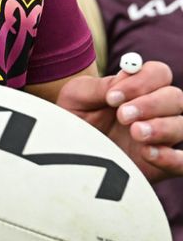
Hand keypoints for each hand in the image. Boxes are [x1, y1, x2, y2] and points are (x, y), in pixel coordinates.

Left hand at [56, 61, 182, 181]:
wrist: (68, 151)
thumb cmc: (74, 118)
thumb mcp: (77, 97)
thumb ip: (100, 86)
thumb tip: (126, 75)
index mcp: (138, 88)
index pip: (159, 74)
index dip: (141, 81)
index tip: (113, 96)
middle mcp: (155, 110)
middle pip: (176, 97)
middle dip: (151, 104)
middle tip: (122, 115)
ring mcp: (161, 138)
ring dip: (163, 127)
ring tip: (135, 132)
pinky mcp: (162, 166)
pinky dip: (172, 158)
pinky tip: (147, 153)